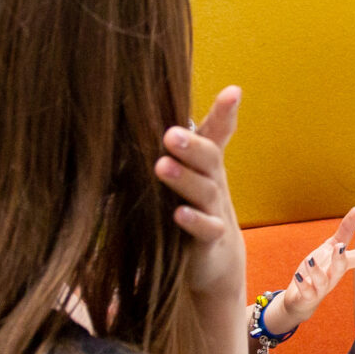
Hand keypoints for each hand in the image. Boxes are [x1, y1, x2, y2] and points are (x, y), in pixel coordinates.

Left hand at [157, 88, 243, 306]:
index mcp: (203, 164)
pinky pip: (206, 228)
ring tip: (162, 166)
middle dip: (192, 145)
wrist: (214, 262)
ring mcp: (214, 211)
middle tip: (170, 134)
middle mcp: (213, 182)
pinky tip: (177, 213)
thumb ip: (162, 152)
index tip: (233, 91)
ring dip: (185, 178)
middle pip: (210, 158)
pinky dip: (193, 220)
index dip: (225, 112)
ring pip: (205, 191)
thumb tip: (120, 118)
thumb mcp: (178, 176)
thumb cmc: (187, 208)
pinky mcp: (211, 241)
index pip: (216, 133)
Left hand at [273, 206, 354, 328]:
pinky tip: (299, 276)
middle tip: (339, 246)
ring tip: (310, 259)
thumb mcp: (330, 248)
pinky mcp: (307, 296)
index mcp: (341, 263)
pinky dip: (303, 283)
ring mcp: (321, 287)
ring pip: (322, 280)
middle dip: (341, 257)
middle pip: (341, 267)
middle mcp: (334, 275)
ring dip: (316, 270)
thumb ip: (345, 231)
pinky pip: (306, 291)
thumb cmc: (318, 270)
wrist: (302, 300)